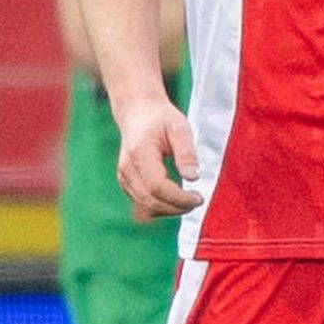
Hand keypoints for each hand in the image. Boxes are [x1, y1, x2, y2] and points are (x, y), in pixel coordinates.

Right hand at [115, 96, 205, 217]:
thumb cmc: (161, 119)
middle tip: (197, 201)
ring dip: (170, 210)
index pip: (157, 186)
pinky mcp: (126, 183)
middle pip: (150, 200)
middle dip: (176, 207)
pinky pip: (143, 204)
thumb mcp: (180, 128)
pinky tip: (177, 200)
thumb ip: (186, 152)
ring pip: (145, 206)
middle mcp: (127, 168)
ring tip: (190, 201)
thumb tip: (193, 178)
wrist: (138, 113)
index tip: (198, 198)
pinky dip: (161, 207)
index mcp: (139, 153)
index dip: (178, 197)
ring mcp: (124, 177)